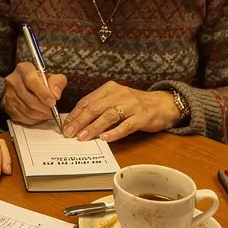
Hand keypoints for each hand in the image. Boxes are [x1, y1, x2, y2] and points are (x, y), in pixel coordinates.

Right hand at [1, 62, 66, 125]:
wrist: (23, 86)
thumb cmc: (38, 81)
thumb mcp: (51, 76)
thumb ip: (57, 82)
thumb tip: (55, 94)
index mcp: (24, 69)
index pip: (31, 82)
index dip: (43, 94)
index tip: (52, 102)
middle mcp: (13, 80)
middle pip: (29, 98)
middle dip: (43, 107)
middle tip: (52, 111)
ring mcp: (8, 94)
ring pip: (26, 110)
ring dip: (39, 115)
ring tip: (47, 114)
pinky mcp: (8, 106)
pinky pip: (22, 117)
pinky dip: (33, 119)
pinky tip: (39, 116)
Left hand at [63, 82, 180, 143]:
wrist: (161, 104)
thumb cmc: (134, 104)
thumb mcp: (115, 99)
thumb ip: (99, 107)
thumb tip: (78, 121)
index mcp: (109, 89)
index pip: (87, 101)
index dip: (75, 114)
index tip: (65, 126)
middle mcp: (119, 94)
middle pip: (95, 108)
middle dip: (80, 121)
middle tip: (69, 133)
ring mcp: (131, 105)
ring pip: (108, 116)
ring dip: (93, 127)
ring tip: (83, 137)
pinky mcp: (142, 117)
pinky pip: (126, 125)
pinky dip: (114, 132)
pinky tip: (105, 138)